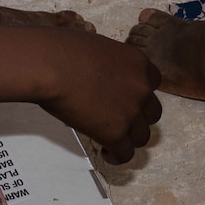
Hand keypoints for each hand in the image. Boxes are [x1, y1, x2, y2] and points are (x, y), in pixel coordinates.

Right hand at [39, 32, 163, 163]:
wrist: (51, 66)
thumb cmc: (64, 49)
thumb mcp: (99, 48)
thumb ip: (110, 65)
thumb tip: (100, 77)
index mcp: (138, 62)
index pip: (153, 83)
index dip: (140, 93)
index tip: (126, 98)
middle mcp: (141, 87)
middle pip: (152, 112)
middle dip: (137, 118)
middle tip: (119, 120)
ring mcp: (131, 112)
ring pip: (142, 136)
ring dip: (128, 138)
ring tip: (111, 139)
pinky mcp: (115, 133)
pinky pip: (125, 154)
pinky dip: (116, 156)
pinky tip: (106, 152)